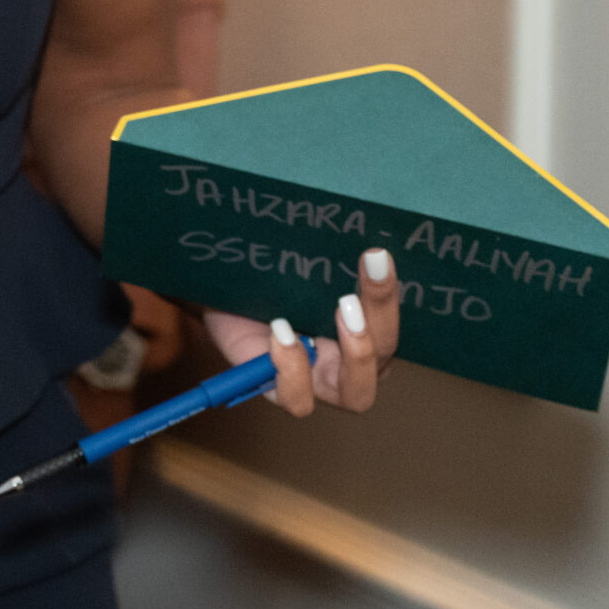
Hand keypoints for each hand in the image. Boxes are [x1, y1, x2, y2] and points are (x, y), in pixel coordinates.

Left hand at [203, 247, 401, 414]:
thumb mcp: (290, 260)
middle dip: (377, 323)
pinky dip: (292, 369)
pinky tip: (279, 332)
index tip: (376, 255)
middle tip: (353, 294)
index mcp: (364, 325)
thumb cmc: (265, 277)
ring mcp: (319, 381)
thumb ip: (315, 248)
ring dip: (355, 358)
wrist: (217, 295)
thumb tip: (333, 208)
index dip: (388, 294)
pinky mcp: (282, 390)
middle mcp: (350, 360)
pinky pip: (298, 399)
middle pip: (384, 358)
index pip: (390, 317)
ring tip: (333, 317)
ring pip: (356, 394)